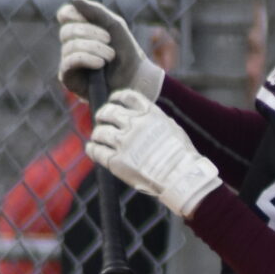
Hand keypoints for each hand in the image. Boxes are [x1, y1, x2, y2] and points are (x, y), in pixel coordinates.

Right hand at [58, 0, 163, 100]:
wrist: (135, 77)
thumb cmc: (125, 50)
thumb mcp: (114, 25)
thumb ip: (96, 11)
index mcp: (80, 30)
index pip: (64, 16)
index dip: (71, 14)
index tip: (85, 17)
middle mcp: (71, 44)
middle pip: (67, 30)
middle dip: (89, 32)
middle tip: (108, 39)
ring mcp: (68, 61)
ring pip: (70, 46)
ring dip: (93, 48)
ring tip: (111, 55)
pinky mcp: (68, 78)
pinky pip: (69, 62)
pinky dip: (86, 59)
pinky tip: (100, 64)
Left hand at [88, 90, 220, 219]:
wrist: (181, 177)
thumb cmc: (182, 156)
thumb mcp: (171, 127)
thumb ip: (154, 120)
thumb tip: (142, 118)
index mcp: (149, 113)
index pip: (126, 96)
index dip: (117, 97)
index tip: (113, 101)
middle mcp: (134, 124)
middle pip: (109, 112)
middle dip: (103, 114)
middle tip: (101, 119)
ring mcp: (124, 143)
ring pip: (100, 132)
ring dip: (97, 134)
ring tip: (98, 138)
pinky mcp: (116, 161)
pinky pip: (96, 151)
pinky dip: (92, 149)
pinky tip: (93, 149)